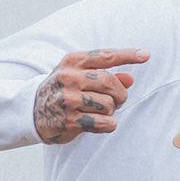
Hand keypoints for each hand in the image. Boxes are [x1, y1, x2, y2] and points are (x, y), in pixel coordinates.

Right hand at [33, 48, 148, 143]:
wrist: (33, 111)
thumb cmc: (63, 90)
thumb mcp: (79, 76)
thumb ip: (105, 76)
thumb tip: (130, 79)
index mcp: (73, 62)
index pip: (105, 56)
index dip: (128, 56)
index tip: (146, 55)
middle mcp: (69, 77)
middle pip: (110, 83)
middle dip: (120, 94)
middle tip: (118, 100)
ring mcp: (68, 99)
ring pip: (108, 104)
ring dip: (111, 111)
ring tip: (100, 112)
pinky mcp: (70, 120)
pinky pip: (103, 122)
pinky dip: (108, 124)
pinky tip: (100, 123)